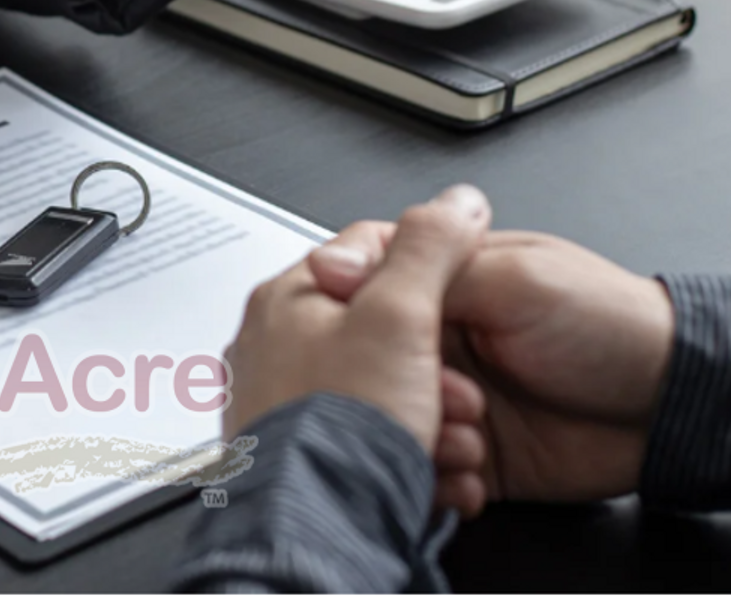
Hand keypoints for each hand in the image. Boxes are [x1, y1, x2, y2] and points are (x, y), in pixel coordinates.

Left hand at [222, 185, 491, 450]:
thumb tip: (455, 201)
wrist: (318, 528)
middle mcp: (273, 348)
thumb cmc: (339, 427)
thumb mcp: (399, 315)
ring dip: (432, 417)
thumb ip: (429, 250)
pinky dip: (411, 456)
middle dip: (436, 366)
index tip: (458, 298)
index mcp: (286, 299)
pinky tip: (431, 474)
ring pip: (384, 392)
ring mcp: (285, 407)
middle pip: (382, 332)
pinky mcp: (305, 459)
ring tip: (444, 440)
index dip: (426, 271)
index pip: (366, 252)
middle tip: (452, 395)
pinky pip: (372, 443)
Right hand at [309, 216, 675, 515]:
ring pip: (389, 419)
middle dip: (388, 382)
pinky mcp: (469, 454)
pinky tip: (468, 472)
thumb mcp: (516, 279)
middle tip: (435, 390)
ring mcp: (451, 398)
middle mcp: (440, 339)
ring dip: (417, 433)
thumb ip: (434, 270)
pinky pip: (426, 470)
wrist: (672, 404)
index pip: (364, 281)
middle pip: (367, 358)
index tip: (349, 325)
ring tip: (466, 434)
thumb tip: (344, 262)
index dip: (347, 304)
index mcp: (447, 281)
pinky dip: (437, 478)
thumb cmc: (611, 325)